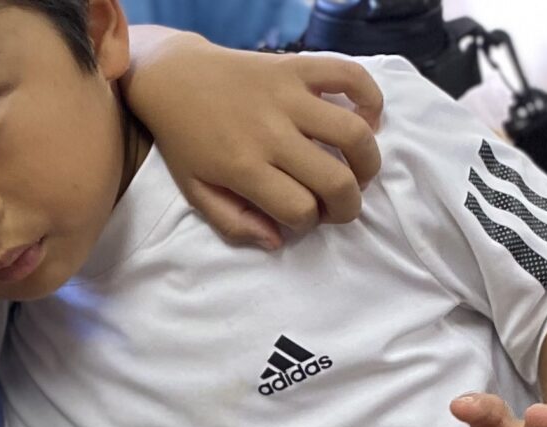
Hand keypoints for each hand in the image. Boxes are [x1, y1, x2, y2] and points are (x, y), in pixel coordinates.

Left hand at [123, 29, 382, 249]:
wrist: (175, 78)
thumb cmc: (185, 140)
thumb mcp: (195, 192)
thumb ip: (233, 223)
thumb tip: (278, 240)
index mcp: (243, 168)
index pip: (300, 210)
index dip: (308, 223)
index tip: (301, 217)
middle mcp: (271, 133)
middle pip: (335, 180)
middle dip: (347, 206)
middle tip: (341, 206)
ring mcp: (288, 96)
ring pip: (354, 134)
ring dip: (368, 162)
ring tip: (358, 171)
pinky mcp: (298, 66)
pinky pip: (351, 76)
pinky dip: (371, 99)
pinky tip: (367, 119)